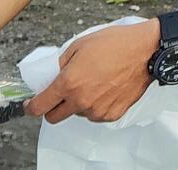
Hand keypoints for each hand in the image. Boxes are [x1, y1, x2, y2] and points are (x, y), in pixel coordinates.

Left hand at [26, 20, 158, 123]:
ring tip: (93, 84)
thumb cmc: (116, 45)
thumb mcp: (79, 47)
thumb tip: (48, 79)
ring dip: (78, 104)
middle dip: (53, 107)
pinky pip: (95, 115)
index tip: (30, 105)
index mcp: (69, 84)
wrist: (146, 51)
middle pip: (54, 117)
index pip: (39, 108)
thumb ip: (59, 66)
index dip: (31, 107)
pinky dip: (95, 106)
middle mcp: (81, 101)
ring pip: (76, 114)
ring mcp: (96, 111)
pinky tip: (105, 90)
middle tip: (61, 94)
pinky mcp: (111, 115)